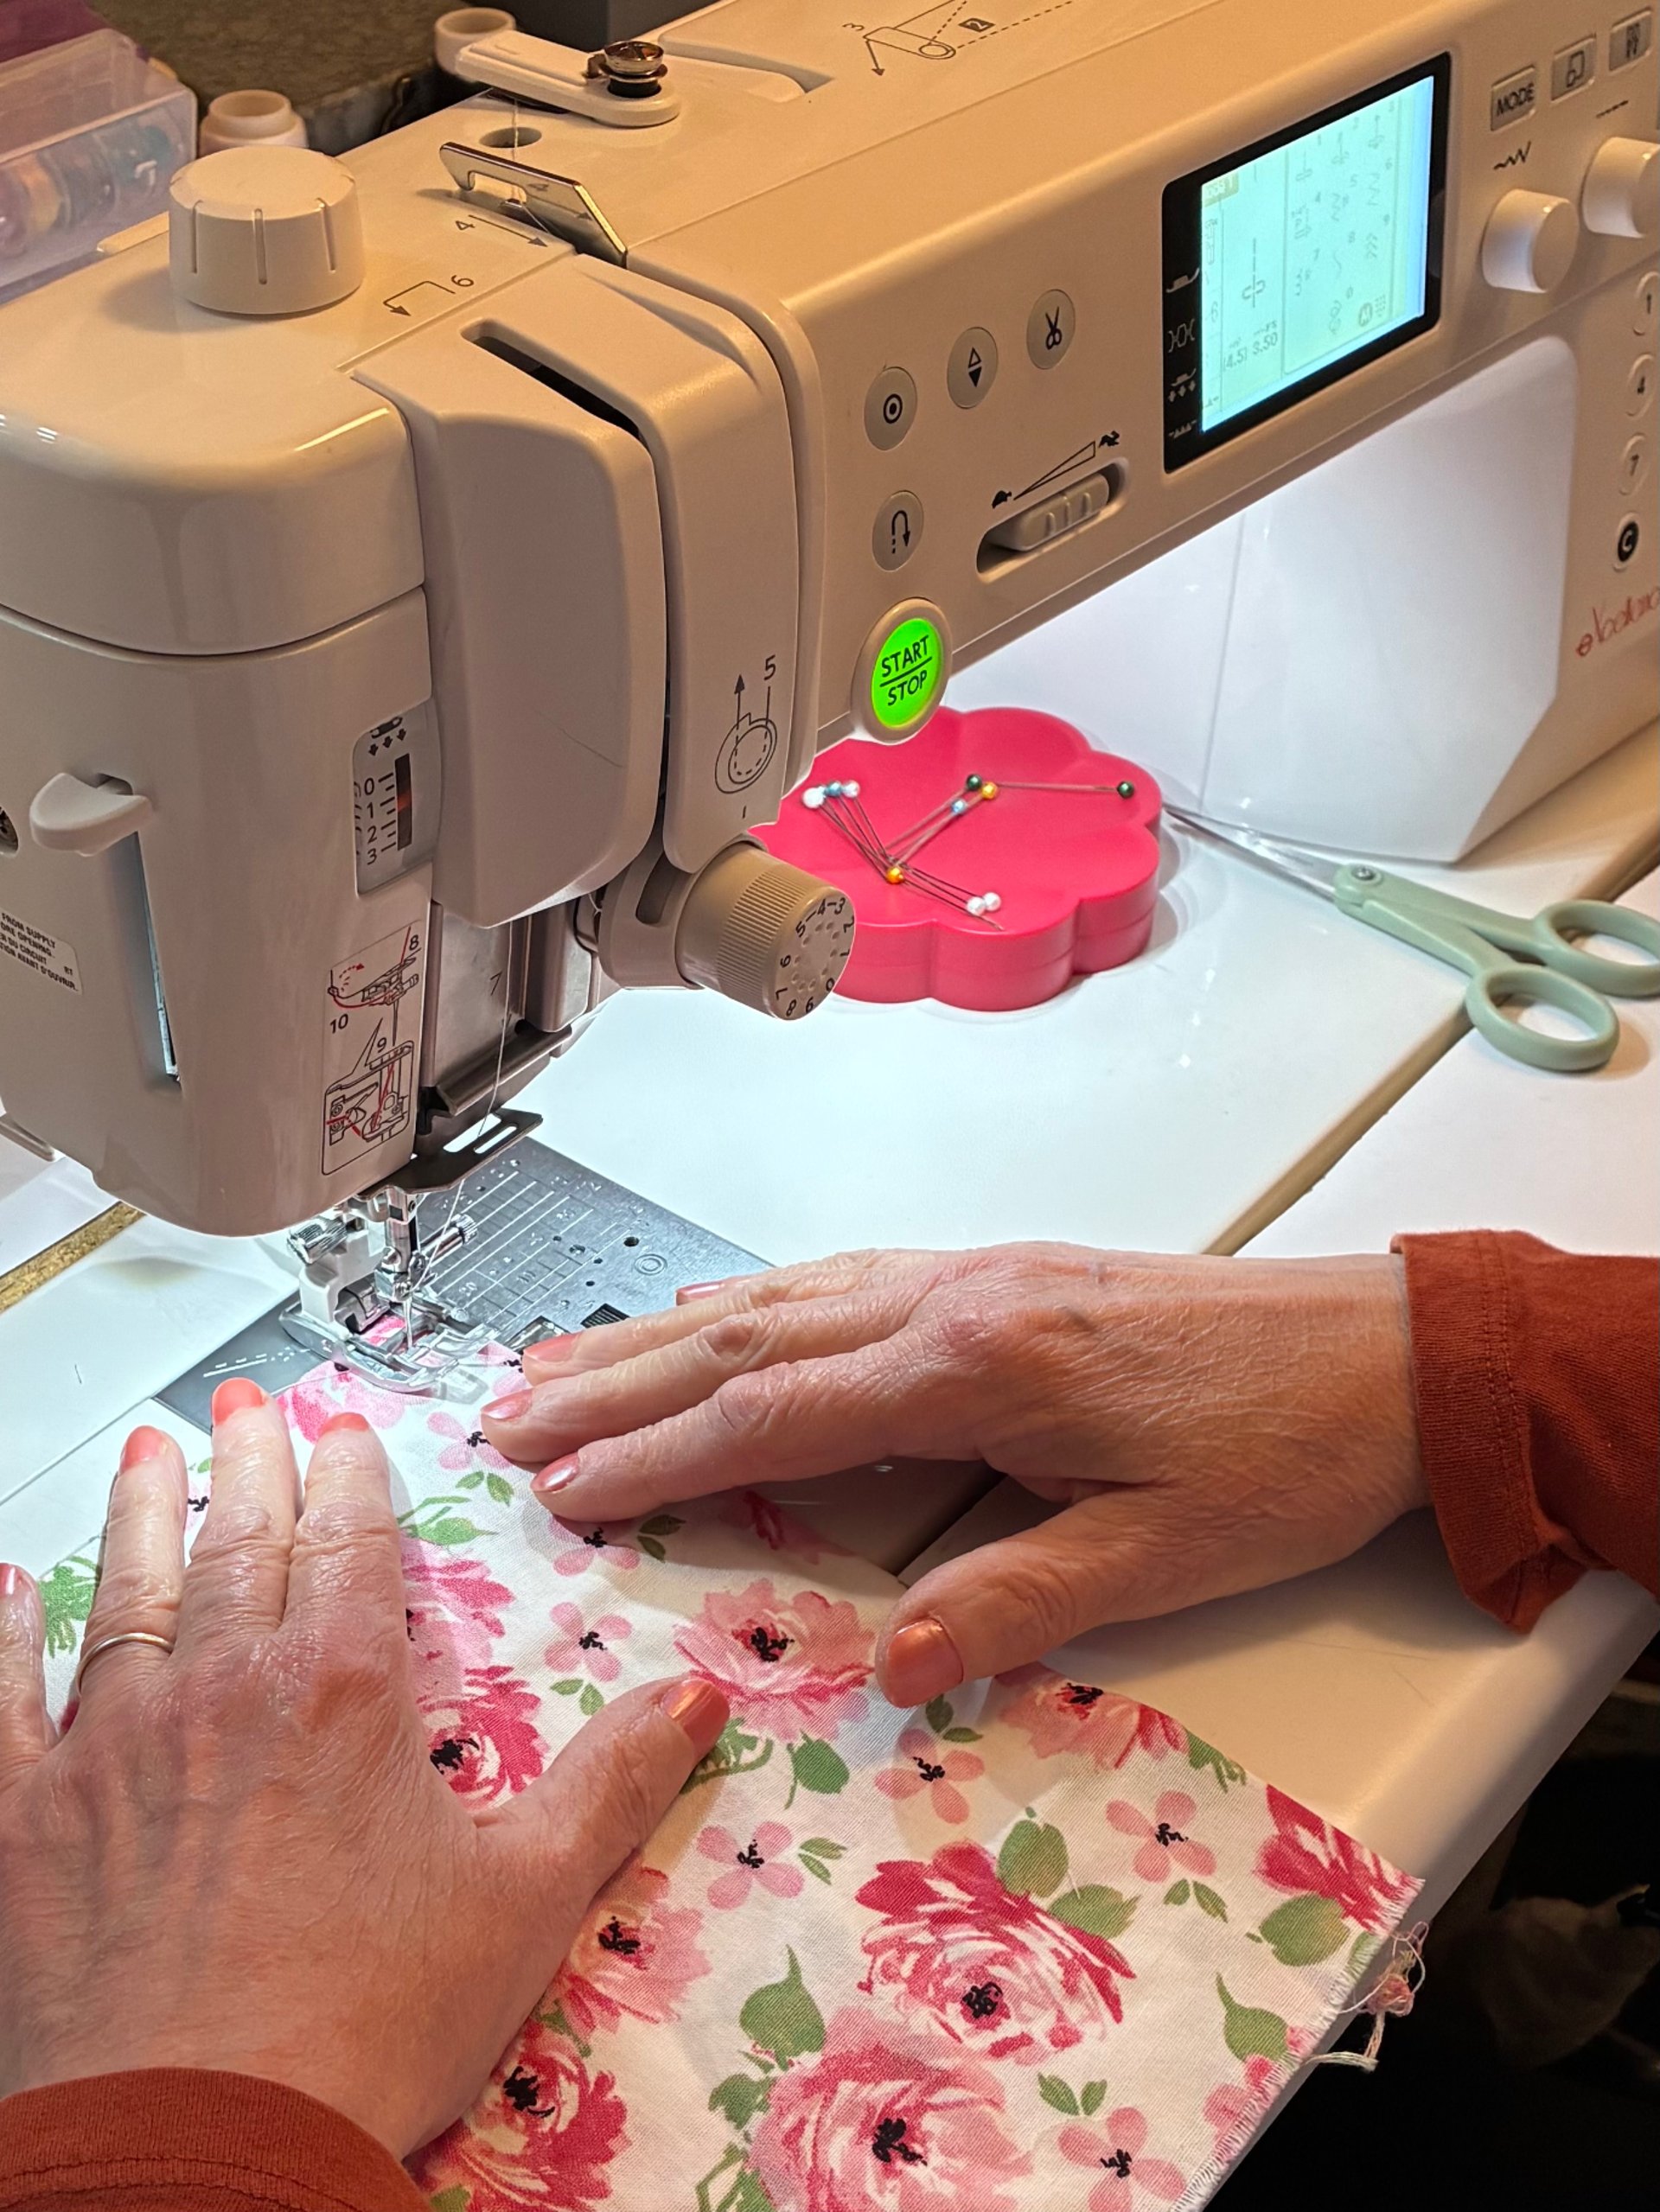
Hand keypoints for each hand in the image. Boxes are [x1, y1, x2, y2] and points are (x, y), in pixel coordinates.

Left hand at [0, 1385, 726, 2155]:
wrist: (197, 2148)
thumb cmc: (362, 2030)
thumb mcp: (527, 1903)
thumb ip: (612, 1786)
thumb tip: (696, 1704)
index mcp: (343, 1693)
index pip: (350, 1541)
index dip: (351, 1475)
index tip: (344, 1432)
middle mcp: (223, 1690)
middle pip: (239, 1541)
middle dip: (247, 1462)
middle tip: (242, 1404)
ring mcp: (115, 1748)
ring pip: (128, 1592)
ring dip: (138, 1513)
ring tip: (143, 1451)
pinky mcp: (28, 1819)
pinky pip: (6, 1700)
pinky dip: (7, 1639)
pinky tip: (8, 1591)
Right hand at [479, 1244, 1425, 1705]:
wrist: (1385, 1351)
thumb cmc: (1283, 1456)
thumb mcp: (1164, 1553)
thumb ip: (1018, 1600)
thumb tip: (885, 1668)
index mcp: (978, 1364)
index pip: (775, 1415)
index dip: (655, 1455)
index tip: (555, 1484)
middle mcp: (952, 1297)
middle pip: (748, 1341)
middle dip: (618, 1383)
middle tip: (505, 1416)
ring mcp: (972, 1273)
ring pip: (781, 1299)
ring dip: (663, 1335)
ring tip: (564, 1360)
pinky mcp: (1000, 1273)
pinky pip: (839, 1280)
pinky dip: (752, 1303)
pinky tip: (714, 1314)